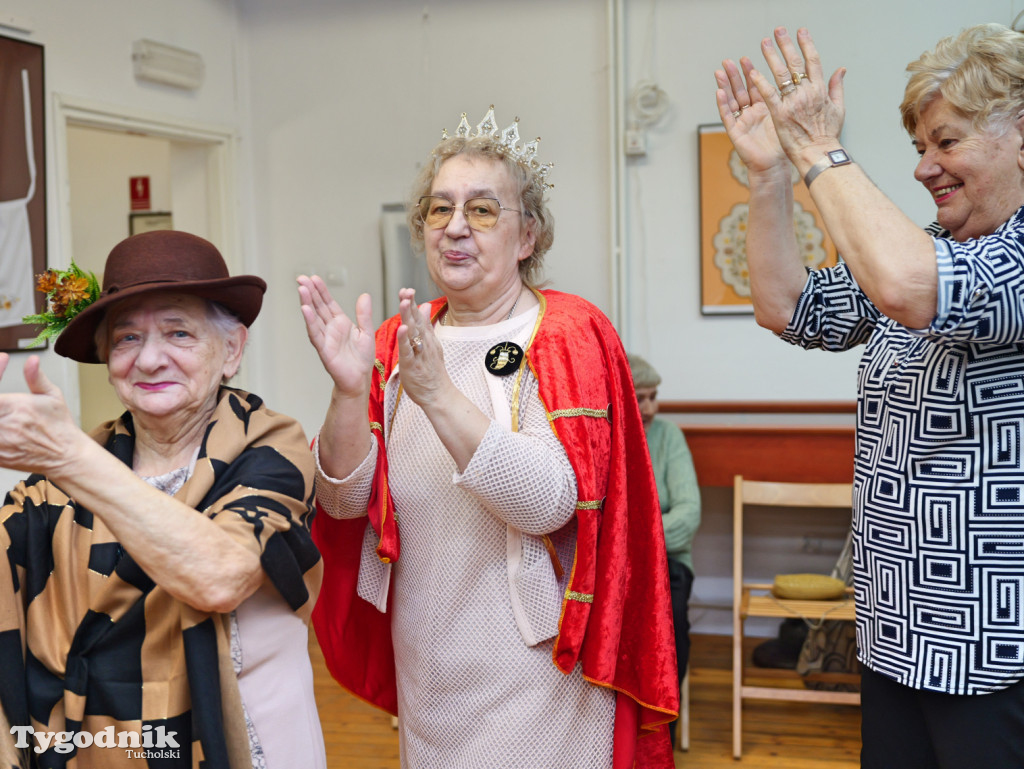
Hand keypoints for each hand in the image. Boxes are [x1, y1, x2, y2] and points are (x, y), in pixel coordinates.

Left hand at [0, 354, 84, 475]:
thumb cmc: (58, 426)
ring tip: (3, 412)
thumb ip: (36, 377)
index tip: (2, 364)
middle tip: (2, 402)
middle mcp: (2, 426)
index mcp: (13, 407)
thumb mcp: (51, 396)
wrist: (64, 455)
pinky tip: (3, 423)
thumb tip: (32, 361)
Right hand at [297, 276, 375, 398]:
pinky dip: (310, 321)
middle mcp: (330, 328)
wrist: (359, 380)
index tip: (314, 277)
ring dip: (307, 303)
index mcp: (340, 322)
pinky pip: (316, 333)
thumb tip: (365, 295)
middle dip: (310, 292)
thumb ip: (364, 315)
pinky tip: (305, 309)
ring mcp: (325, 338)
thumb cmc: (361, 359)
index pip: (328, 303)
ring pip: (314, 317)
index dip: (321, 290)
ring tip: (302, 289)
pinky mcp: (324, 349)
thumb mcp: (366, 332)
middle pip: (318, 307)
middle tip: (301, 278)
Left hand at [394, 287, 448, 408]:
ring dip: (409, 317)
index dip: (412, 303)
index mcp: (426, 338)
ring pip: (413, 333)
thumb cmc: (432, 371)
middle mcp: (424, 343)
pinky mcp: (412, 365)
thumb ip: (426, 325)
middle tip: (406, 290)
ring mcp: (420, 353)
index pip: (419, 317)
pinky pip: (408, 350)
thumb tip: (424, 305)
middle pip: (417, 321)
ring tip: (405, 302)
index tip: (406, 289)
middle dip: (411, 305)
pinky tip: (402, 329)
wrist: (438, 394)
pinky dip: (405, 339)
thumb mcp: (430, 344)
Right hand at [715, 56, 788, 177]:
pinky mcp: (735, 132)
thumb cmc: (784, 144)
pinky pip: (728, 116)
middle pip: (741, 90)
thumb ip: (791, 98)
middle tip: (730, 60)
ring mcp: (742, 122)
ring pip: (732, 100)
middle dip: (735, 75)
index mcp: (764, 107)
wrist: (775, 165)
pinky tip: (719, 92)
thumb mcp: (789, 115)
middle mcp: (751, 113)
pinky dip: (723, 104)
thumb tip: (804, 80)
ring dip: (725, 85)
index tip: (747, 58)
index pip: (755, 86)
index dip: (750, 72)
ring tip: (720, 71)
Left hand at [747, 27, 845, 162]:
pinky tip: (753, 72)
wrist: (818, 154)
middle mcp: (806, 92)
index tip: (800, 32)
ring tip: (764, 43)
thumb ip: (836, 87)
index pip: (813, 61)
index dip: (806, 44)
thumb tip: (841, 70)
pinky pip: (768, 95)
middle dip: (786, 45)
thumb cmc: (827, 135)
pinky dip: (761, 83)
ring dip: (771, 57)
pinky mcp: (780, 114)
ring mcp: (792, 102)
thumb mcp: (838, 108)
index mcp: (820, 89)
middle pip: (795, 63)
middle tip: (778, 31)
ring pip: (780, 75)